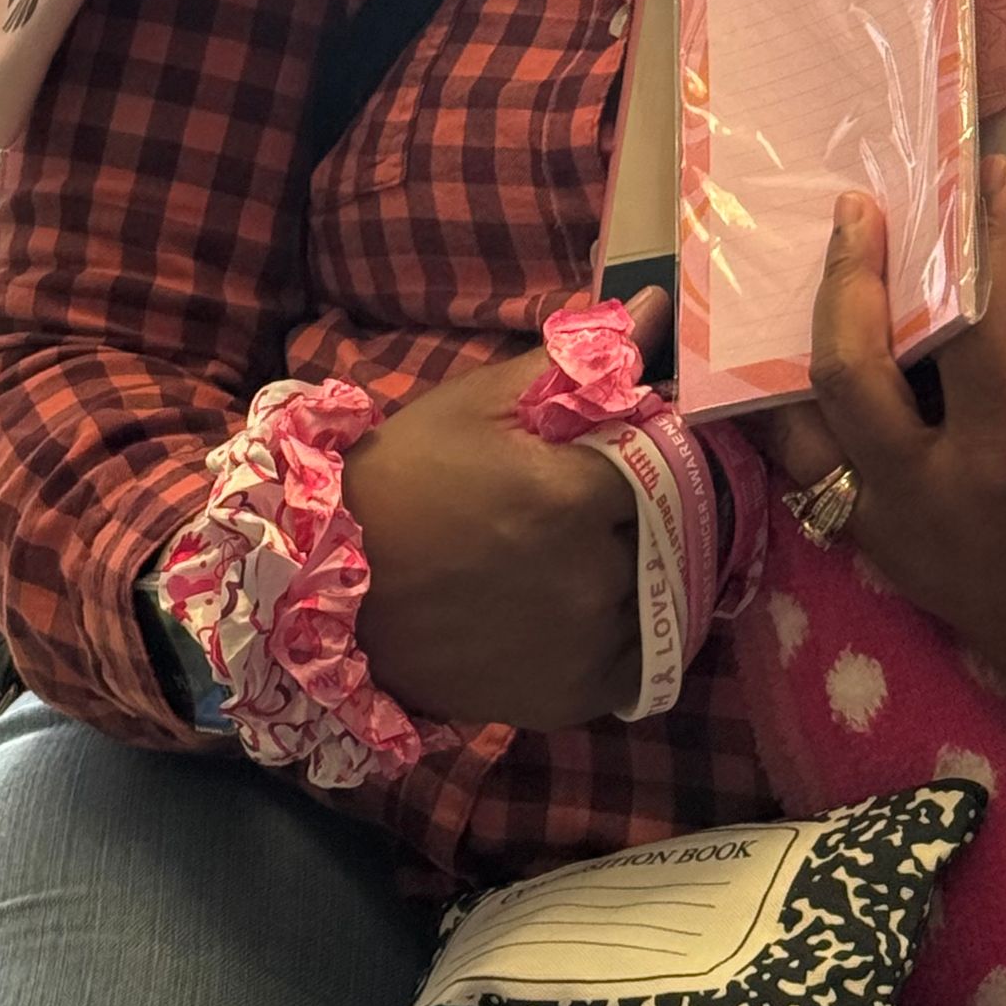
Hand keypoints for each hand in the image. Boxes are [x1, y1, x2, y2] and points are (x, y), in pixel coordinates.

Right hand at [347, 290, 668, 733]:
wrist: (330, 588)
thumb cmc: (406, 477)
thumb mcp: (483, 401)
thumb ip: (583, 357)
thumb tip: (666, 305)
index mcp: (575, 494)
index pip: (670, 456)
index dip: (659, 441)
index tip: (643, 435)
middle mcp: (593, 577)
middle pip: (674, 525)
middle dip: (657, 501)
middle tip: (617, 491)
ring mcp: (586, 646)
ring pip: (664, 591)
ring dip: (649, 565)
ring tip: (603, 545)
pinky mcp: (571, 699)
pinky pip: (643, 659)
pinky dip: (633, 630)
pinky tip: (597, 603)